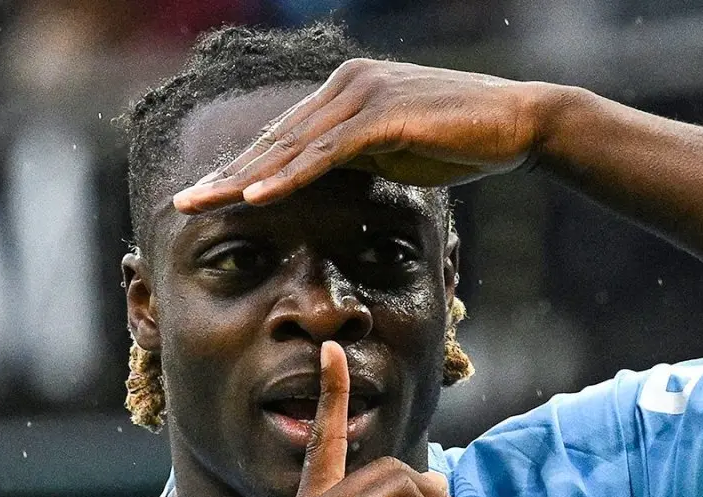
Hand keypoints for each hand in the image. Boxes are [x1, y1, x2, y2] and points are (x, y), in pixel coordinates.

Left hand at [173, 59, 544, 211]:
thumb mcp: (395, 152)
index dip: (241, 171)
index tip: (207, 199)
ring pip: (290, 147)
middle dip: (225, 176)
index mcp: (344, 93)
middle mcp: (345, 86)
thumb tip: (326, 180)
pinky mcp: (382, 115)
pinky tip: (255, 199)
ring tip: (202, 204)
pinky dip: (288, 177)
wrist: (519, 124)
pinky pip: (324, 153)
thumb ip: (356, 159)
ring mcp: (362, 96)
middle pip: (274, 141)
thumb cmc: (461, 141)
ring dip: (243, 181)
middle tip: (182, 202)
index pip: (282, 140)